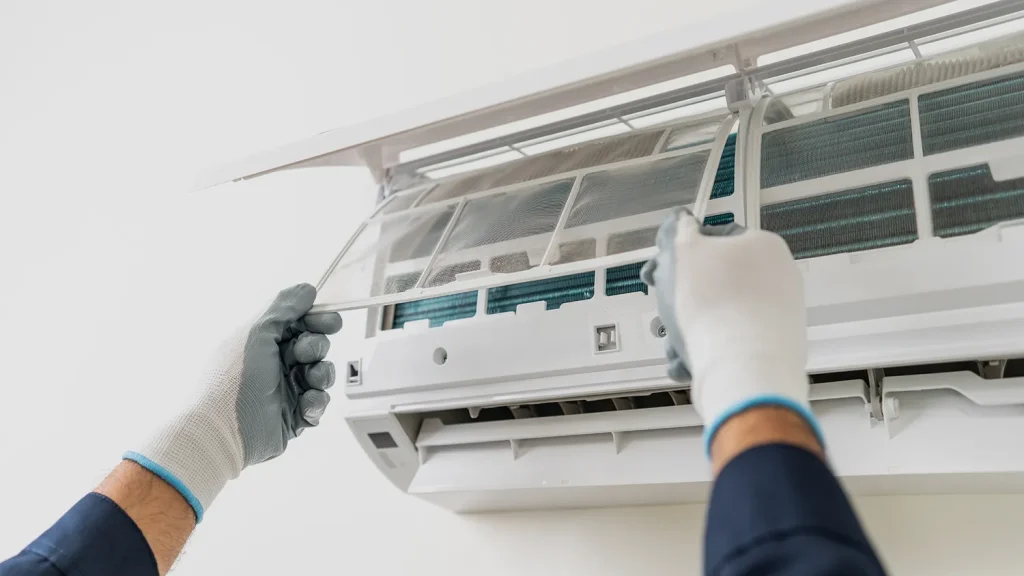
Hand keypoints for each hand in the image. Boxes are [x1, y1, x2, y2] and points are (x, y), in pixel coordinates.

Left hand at [124, 284, 341, 520]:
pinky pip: (318, 403)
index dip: (316, 320)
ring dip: (321, 374)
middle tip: (304, 355)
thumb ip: (284, 307)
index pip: (298, 323)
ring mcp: (284, 390)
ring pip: (321, 374)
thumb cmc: (231, 379)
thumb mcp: (256, 332)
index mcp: (261, 341)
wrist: (220, 431)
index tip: (330, 322)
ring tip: (308, 381)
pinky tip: (305, 404)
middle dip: (316, 348)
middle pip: (314, 346)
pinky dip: (316, 402)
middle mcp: (273, 363)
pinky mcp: (293, 417)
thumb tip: (306, 289)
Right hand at [641, 209, 821, 454]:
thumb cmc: (712, 304)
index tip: (656, 274)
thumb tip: (680, 221)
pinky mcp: (774, 349)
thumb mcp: (680, 251)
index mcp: (762, 246)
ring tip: (671, 343)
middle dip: (678, 299)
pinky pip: (731, 342)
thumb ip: (676, 230)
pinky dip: (706, 350)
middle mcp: (778, 277)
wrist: (744, 370)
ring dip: (686, 328)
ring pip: (718, 315)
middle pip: (713, 281)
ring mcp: (779, 315)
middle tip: (661, 313)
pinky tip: (687, 362)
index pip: (714, 238)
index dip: (677, 254)